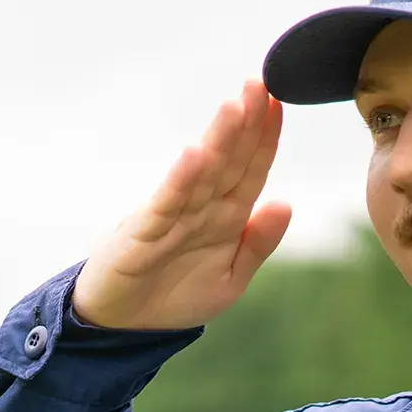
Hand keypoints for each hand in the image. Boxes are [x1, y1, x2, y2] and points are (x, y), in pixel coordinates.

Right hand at [72, 80, 290, 330]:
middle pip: (228, 161)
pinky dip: (182, 181)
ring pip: (201, 174)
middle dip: (246, 123)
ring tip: (235, 106)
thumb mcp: (231, 277)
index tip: (280, 101)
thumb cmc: (176, 297)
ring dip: (218, 140)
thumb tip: (286, 203)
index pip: (251, 170)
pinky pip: (167, 205)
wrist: (124, 328)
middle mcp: (201, 210)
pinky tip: (196, 155)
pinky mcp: (144, 234)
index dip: (265, 138)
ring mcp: (172, 218)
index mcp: (226, 217)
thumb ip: (258, 243)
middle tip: (261, 83)